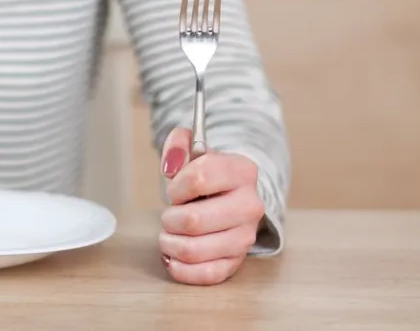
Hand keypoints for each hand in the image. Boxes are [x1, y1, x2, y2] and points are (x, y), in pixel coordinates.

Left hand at [157, 127, 263, 285]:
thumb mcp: (193, 153)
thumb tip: (172, 164)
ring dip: (169, 243)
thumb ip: (178, 146)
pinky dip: (180, 268)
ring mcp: (245, 236)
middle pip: (192, 220)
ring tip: (170, 234)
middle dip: (169, 218)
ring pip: (192, 249)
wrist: (231, 199)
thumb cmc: (206, 178)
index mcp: (242, 171)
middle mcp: (250, 205)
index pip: (198, 178)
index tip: (176, 190)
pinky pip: (206, 274)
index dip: (176, 186)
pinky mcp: (236, 262)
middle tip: (171, 215)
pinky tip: (173, 256)